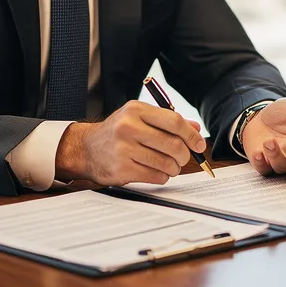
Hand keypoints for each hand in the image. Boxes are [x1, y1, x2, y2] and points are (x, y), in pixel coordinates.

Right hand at [54, 100, 206, 185]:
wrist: (86, 149)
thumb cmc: (118, 132)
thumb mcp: (139, 118)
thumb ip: (167, 122)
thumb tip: (196, 129)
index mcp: (136, 110)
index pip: (174, 121)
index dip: (191, 135)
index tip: (199, 144)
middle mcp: (128, 127)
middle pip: (173, 144)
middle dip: (185, 154)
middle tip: (184, 157)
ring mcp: (124, 149)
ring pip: (166, 163)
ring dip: (174, 167)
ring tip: (170, 165)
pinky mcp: (122, 169)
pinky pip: (156, 176)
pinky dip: (163, 176)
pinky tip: (157, 171)